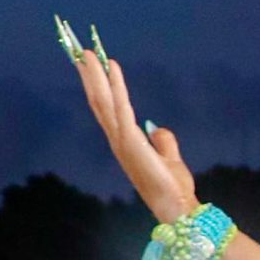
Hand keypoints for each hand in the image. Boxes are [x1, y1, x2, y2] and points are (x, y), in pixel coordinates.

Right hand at [63, 29, 197, 224]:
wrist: (178, 207)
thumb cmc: (173, 187)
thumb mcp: (169, 158)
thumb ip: (163, 141)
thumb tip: (156, 127)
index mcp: (125, 143)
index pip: (107, 110)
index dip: (99, 88)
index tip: (93, 67)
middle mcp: (118, 140)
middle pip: (100, 102)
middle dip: (90, 77)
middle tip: (82, 52)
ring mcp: (122, 141)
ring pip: (104, 102)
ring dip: (96, 76)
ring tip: (88, 54)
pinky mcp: (132, 141)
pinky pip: (123, 108)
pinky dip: (117, 86)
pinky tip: (113, 68)